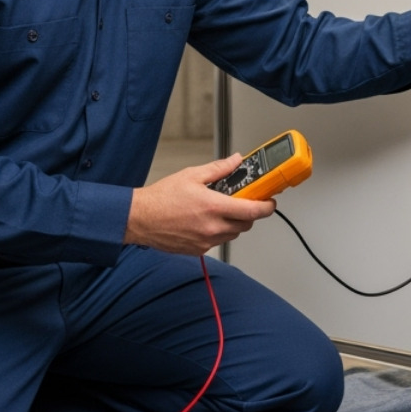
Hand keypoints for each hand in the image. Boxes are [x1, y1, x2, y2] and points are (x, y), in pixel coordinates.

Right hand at [125, 153, 276, 254]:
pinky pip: (217, 241)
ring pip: (232, 234)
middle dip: (248, 213)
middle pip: (245, 224)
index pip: (252, 211)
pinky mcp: (198, 250)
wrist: (140, 219)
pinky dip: (218, 232)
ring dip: (233, 223)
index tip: (270, 203)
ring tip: (219, 210)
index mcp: (213, 207)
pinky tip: (205, 221)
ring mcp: (205, 241)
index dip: (266, 208)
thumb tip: (235, 161)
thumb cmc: (161, 198)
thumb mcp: (192, 175)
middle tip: (241, 202)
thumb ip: (219, 169)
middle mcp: (212, 227)